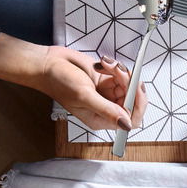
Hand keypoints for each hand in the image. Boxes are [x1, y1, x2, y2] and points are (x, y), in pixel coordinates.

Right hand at [0, 39, 148, 130]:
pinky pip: (122, 74)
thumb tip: (126, 124)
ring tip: (107, 65)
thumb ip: (106, 110)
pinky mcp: (107, 79)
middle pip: (133, 100)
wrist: (48, 63)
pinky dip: (116, 66)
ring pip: (129, 85)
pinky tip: (103, 63)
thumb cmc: (58, 82)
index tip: (135, 90)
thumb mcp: (83, 96)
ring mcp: (107, 93)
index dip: (138, 106)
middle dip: (130, 84)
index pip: (131, 120)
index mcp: (100, 119)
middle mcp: (106, 107)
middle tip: (120, 73)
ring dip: (122, 72)